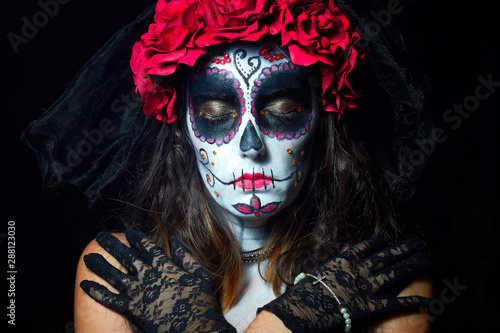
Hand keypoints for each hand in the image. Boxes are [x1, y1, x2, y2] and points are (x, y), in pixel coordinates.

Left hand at [80, 230, 235, 332]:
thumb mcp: (200, 275)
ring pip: (113, 275)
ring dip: (99, 265)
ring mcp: (138, 292)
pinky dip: (97, 292)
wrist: (196, 329)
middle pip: (125, 256)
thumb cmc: (202, 304)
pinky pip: (110, 299)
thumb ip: (186, 257)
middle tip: (100, 236)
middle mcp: (148, 276)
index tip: (127, 232)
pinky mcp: (132, 309)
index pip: (147, 247)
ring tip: (88, 257)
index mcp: (165, 266)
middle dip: (111, 245)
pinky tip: (85, 285)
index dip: (136, 238)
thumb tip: (175, 240)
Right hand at [259, 238, 431, 331]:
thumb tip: (338, 260)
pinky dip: (414, 302)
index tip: (389, 242)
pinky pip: (397, 302)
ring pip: (397, 272)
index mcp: (347, 259)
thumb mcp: (318, 271)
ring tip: (427, 260)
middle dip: (406, 248)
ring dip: (414, 266)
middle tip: (420, 243)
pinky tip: (428, 301)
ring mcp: (368, 286)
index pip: (369, 246)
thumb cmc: (307, 292)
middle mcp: (361, 269)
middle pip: (388, 255)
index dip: (382, 243)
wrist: (306, 308)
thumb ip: (333, 265)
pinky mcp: (372, 305)